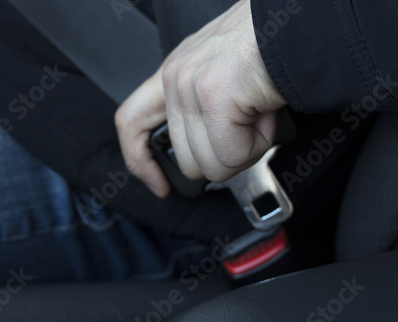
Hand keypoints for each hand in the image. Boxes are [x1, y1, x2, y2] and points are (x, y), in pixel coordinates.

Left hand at [115, 0, 285, 197]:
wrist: (306, 22)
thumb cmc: (275, 45)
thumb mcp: (224, 76)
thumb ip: (204, 109)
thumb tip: (207, 152)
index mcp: (175, 72)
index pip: (131, 122)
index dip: (139, 161)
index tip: (158, 183)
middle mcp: (175, 76)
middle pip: (187, 161)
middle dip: (226, 157)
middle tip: (249, 127)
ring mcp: (190, 84)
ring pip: (211, 165)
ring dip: (247, 148)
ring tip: (260, 112)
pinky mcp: (214, 95)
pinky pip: (232, 155)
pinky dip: (259, 143)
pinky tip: (266, 113)